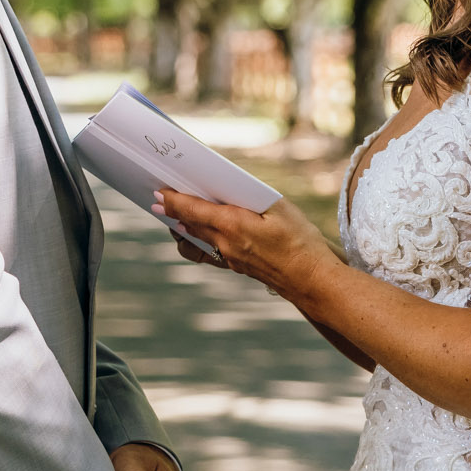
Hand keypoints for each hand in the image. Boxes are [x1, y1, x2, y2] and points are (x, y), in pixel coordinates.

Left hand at [155, 188, 334, 300]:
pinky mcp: (236, 266)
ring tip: (176, 216)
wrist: (311, 279)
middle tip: (159, 200)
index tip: (159, 194)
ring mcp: (229, 259)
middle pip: (191, 225)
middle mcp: (225, 244)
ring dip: (184, 227)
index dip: (174, 201)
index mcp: (233, 225)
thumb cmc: (299, 240)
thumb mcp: (279, 208)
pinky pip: (208, 252)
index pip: (193, 210)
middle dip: (174, 212)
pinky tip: (201, 232)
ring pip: (197, 240)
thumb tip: (227, 190)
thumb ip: (250, 197)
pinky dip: (199, 240)